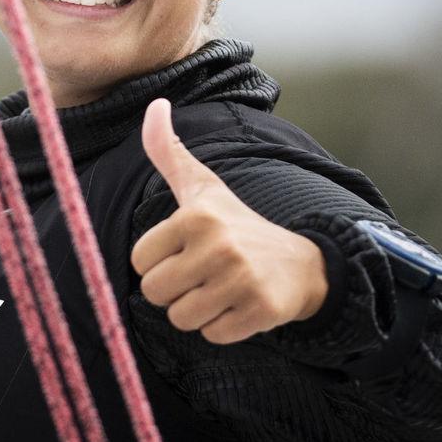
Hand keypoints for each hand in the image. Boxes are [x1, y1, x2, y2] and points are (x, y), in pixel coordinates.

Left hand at [129, 98, 329, 344]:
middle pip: (156, 294)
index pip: (140, 260)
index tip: (185, 251)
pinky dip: (223, 327)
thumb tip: (155, 105)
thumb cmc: (237, 224)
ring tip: (220, 289)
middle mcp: (220, 245)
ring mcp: (242, 280)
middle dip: (175, 290)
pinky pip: (213, 336)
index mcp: (197, 215)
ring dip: (197, 312)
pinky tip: (239, 305)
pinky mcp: (261, 311)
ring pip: (182, 319)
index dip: (158, 261)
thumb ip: (169, 152)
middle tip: (203, 274)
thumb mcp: (202, 186)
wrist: (301, 264)